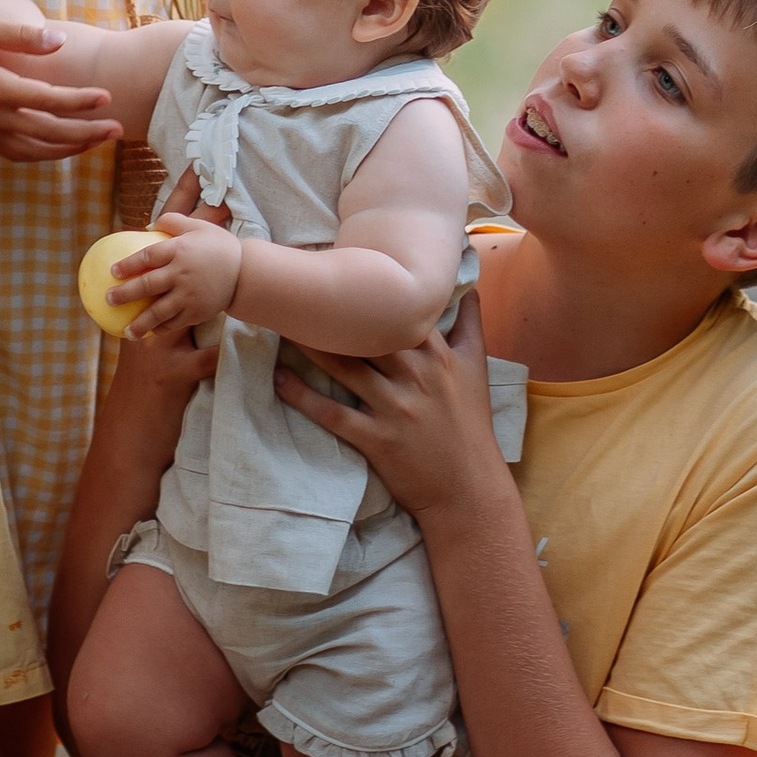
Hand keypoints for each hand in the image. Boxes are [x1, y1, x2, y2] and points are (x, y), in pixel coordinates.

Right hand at [0, 13, 115, 160]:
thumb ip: (22, 35)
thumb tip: (60, 40)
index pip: (47, 100)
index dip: (80, 100)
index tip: (108, 96)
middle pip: (47, 132)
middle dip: (86, 132)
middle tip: (118, 129)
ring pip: (34, 150)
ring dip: (69, 148)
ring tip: (98, 141)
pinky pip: (17, 153)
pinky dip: (44, 153)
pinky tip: (62, 146)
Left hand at [113, 210, 242, 334]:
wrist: (247, 271)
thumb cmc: (219, 245)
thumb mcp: (199, 226)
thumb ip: (173, 221)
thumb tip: (146, 227)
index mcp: (180, 250)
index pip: (147, 257)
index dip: (128, 264)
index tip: (112, 271)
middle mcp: (182, 273)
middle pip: (147, 285)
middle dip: (125, 294)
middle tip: (109, 299)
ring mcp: (189, 295)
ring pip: (159, 311)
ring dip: (140, 322)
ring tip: (126, 331)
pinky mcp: (198, 311)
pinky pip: (175, 322)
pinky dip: (161, 329)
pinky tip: (150, 333)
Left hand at [273, 297, 508, 526]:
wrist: (468, 488)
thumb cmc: (471, 425)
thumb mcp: (477, 369)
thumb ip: (471, 325)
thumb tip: (468, 288)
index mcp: (437, 355)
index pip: (398, 312)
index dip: (369, 289)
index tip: (339, 269)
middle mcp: (415, 375)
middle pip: (365, 334)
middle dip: (332, 312)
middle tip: (298, 289)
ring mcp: (394, 407)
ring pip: (345, 367)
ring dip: (310, 345)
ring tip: (281, 323)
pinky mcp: (376, 439)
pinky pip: (332, 413)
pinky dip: (303, 396)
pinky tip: (279, 379)